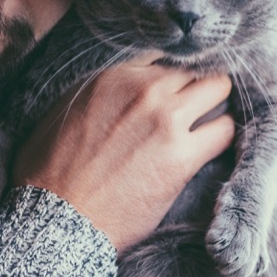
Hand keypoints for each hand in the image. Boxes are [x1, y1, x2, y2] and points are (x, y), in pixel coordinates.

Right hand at [13, 56, 234, 251]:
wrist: (57, 219)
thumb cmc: (50, 172)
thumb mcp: (66, 110)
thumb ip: (103, 91)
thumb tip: (122, 89)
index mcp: (114, 76)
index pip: (162, 57)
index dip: (170, 76)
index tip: (174, 89)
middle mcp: (143, 89)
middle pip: (193, 69)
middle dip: (197, 86)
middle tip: (198, 106)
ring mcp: (165, 120)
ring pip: (217, 89)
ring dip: (216, 105)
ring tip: (210, 124)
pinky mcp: (182, 157)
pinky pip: (225, 131)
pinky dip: (224, 135)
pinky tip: (214, 148)